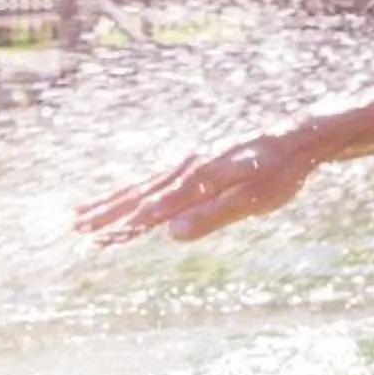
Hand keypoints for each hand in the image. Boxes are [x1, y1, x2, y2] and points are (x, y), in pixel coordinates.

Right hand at [74, 123, 322, 245]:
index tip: (98, 240)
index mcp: (200, 177)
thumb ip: (213, 216)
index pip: (155, 207)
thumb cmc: (281, 171)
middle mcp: (188, 166)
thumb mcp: (255, 199)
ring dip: (110, 201)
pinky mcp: (194, 163)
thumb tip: (172, 233)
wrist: (298, 134)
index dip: (126, 225)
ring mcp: (189, 162)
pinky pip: (155, 179)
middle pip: (139, 193)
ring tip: (80, 216)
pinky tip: (122, 199)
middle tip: (75, 229)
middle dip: (106, 213)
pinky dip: (132, 190)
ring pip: (142, 185)